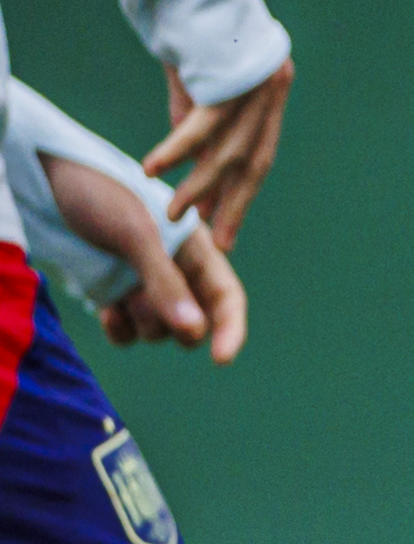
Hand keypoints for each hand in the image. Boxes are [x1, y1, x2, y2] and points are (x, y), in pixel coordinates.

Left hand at [42, 149, 241, 361]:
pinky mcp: (115, 298)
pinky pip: (127, 334)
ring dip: (139, 319)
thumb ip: (166, 283)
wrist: (53, 186)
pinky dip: (118, 329)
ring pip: (158, 331)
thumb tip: (194, 331)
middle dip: (172, 323)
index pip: (226, 299)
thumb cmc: (103, 198)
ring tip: (118, 289)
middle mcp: (177, 274)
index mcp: (197, 253)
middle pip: (194, 323)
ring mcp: (144, 288)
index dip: (230, 330)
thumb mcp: (138, 235)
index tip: (220, 358)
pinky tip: (105, 311)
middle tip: (142, 301)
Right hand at [143, 59, 290, 244]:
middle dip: (236, 204)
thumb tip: (191, 163)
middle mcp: (268, 93)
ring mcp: (253, 86)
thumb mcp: (197, 81)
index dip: (240, 192)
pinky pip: (203, 123)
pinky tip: (154, 169)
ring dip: (200, 186)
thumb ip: (196, 121)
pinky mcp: (228, 76)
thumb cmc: (194, 32)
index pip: (258, 157)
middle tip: (223, 244)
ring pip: (228, 151)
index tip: (220, 225)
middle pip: (254, 162)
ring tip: (174, 213)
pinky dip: (178, 148)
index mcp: (267, 96)